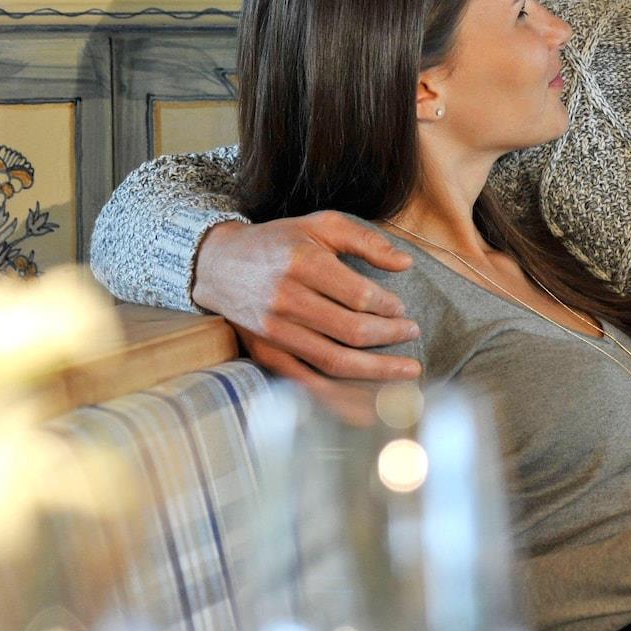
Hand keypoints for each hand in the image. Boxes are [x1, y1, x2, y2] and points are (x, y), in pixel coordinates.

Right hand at [193, 214, 420, 382]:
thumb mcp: (322, 225)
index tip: (403, 310)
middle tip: (413, 334)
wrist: (218, 263)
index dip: (390, 307)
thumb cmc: (279, 242)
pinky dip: (340, 398)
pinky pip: (307, 382)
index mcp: (304, 264)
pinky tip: (368, 404)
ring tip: (406, 372)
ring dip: (376, 371)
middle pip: (352, 331)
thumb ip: (367, 241)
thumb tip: (406, 263)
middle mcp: (287, 300)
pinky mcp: (264, 353)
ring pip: (334, 361)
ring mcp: (274, 331)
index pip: (360, 296)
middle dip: (391, 337)